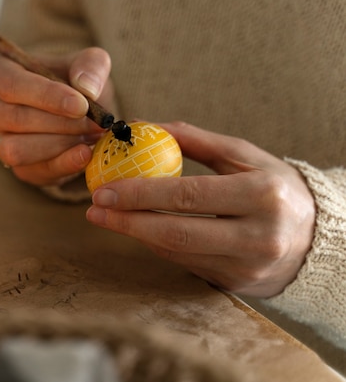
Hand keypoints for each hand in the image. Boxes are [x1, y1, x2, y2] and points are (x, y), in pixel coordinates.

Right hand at [0, 47, 113, 185]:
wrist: (74, 110)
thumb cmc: (71, 80)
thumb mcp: (85, 62)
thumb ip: (90, 65)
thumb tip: (87, 88)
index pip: (12, 85)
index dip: (47, 96)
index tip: (81, 105)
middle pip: (16, 119)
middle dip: (61, 123)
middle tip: (96, 123)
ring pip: (18, 150)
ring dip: (60, 145)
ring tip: (90, 135)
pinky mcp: (16, 168)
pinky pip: (35, 171)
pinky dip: (64, 164)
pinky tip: (85, 153)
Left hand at [86, 121, 315, 297]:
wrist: (316, 237)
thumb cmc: (275, 187)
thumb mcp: (245, 156)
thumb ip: (196, 140)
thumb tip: (146, 125)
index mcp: (261, 195)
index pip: (186, 195)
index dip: (139, 194)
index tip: (103, 190)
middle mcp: (257, 236)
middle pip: (176, 233)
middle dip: (127, 222)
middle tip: (94, 209)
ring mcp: (246, 266)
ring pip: (176, 253)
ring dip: (136, 235)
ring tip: (107, 218)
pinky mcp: (235, 284)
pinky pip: (185, 264)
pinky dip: (157, 245)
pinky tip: (139, 229)